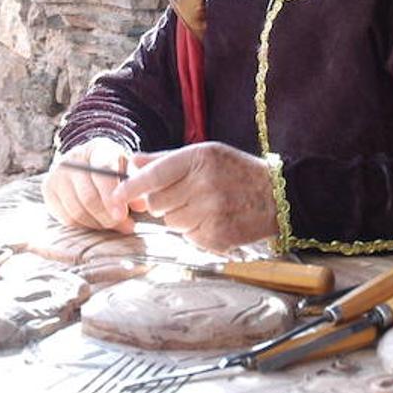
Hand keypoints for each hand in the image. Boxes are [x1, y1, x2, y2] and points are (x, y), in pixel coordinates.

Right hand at [40, 138, 134, 233]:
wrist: (87, 162)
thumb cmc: (115, 168)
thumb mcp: (128, 169)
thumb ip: (135, 185)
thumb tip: (142, 206)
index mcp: (97, 149)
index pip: (102, 172)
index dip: (111, 196)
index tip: (122, 215)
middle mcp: (73, 159)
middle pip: (88, 196)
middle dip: (108, 216)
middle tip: (126, 225)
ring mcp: (57, 174)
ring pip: (77, 211)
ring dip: (98, 224)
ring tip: (115, 225)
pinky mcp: (48, 190)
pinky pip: (67, 218)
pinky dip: (85, 226)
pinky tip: (98, 223)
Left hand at [110, 142, 278, 252]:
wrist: (279, 197)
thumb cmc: (238, 172)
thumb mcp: (206, 154)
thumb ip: (166, 159)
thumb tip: (133, 161)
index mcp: (199, 158)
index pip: (152, 176)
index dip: (129, 188)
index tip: (113, 196)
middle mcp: (204, 184)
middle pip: (157, 203)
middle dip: (165, 202)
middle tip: (188, 195)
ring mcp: (212, 212)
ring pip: (171, 222)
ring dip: (181, 218)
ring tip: (206, 207)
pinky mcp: (217, 236)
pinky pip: (188, 237)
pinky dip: (196, 231)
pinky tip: (215, 220)